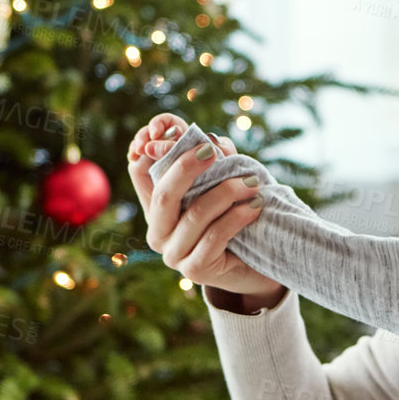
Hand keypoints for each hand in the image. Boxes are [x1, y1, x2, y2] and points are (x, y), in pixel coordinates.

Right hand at [126, 114, 286, 307]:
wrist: (259, 265)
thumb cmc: (239, 219)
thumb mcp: (224, 183)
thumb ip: (214, 160)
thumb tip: (211, 139)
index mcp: (157, 206)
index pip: (139, 170)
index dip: (149, 146)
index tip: (173, 129)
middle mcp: (158, 231)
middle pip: (163, 193)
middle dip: (186, 167)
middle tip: (212, 151)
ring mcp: (173, 254)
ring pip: (194, 214)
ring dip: (227, 193)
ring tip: (252, 183)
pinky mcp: (194, 270)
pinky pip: (214, 236)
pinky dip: (237, 217)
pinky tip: (255, 205)